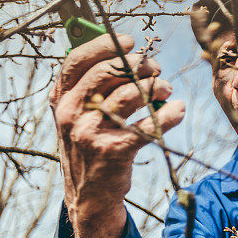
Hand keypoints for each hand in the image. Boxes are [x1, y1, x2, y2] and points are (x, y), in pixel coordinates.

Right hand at [49, 34, 184, 237]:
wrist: (89, 196)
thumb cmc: (89, 146)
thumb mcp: (77, 115)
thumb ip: (89, 84)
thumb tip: (121, 50)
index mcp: (60, 100)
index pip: (78, 60)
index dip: (105, 45)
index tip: (130, 41)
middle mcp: (70, 114)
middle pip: (108, 72)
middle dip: (138, 64)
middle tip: (154, 68)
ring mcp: (90, 133)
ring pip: (132, 95)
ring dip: (156, 87)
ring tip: (165, 89)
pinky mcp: (113, 151)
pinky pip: (148, 125)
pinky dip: (169, 114)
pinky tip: (178, 110)